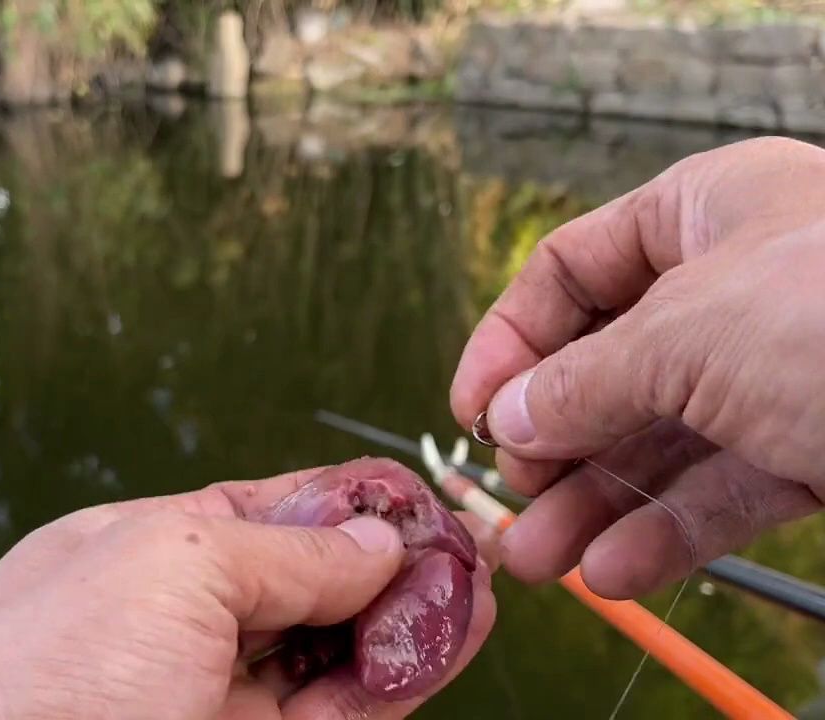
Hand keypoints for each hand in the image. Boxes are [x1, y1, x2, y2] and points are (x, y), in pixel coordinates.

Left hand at [0, 460, 496, 719]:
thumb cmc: (51, 675)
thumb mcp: (170, 566)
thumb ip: (284, 549)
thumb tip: (375, 539)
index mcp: (137, 554)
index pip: (257, 515)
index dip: (336, 503)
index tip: (408, 495)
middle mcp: (176, 625)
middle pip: (304, 583)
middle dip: (384, 561)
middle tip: (461, 544)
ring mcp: (215, 699)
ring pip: (332, 650)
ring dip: (406, 617)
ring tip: (475, 583)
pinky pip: (343, 709)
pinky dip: (400, 674)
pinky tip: (450, 632)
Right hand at [450, 136, 824, 599]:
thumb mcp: (682, 335)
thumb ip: (579, 381)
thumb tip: (503, 417)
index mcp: (702, 214)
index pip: (570, 272)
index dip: (509, 340)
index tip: (469, 411)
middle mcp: (734, 287)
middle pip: (608, 366)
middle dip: (550, 442)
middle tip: (506, 499)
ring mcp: (777, 371)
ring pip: (660, 439)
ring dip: (594, 503)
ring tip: (536, 559)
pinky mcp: (815, 445)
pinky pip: (721, 487)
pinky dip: (665, 532)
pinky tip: (612, 571)